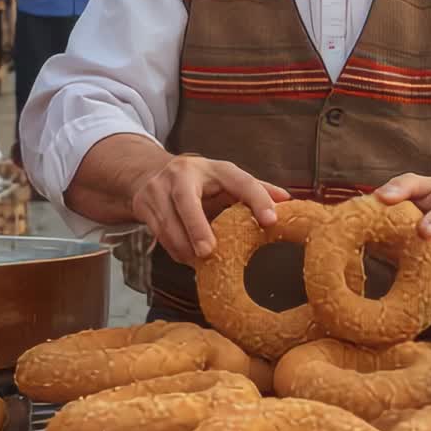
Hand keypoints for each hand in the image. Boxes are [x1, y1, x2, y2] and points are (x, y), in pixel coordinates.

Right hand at [130, 155, 289, 265]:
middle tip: (208, 252)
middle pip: (186, 200)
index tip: (271, 220)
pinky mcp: (143, 204)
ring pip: (168, 222)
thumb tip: (288, 201)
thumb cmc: (199, 181)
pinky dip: (174, 250)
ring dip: (184, 247)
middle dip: (196, 227)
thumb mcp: (225, 180)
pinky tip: (187, 259)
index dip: (256, 198)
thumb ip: (255, 190)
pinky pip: (159, 233)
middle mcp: (183, 174)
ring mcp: (158, 188)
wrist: (148, 173)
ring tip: (199, 263)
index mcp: (214, 168)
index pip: (239, 180)